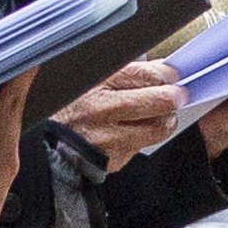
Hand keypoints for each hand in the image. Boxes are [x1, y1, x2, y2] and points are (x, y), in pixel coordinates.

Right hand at [48, 58, 192, 170]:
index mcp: (98, 83)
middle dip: (173, 97)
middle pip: (159, 101)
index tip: (172, 75)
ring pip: (158, 128)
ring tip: (159, 115)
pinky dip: (144, 138)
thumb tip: (161, 69)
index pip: (148, 74)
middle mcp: (103, 110)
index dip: (167, 74)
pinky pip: (143, 147)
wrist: (50, 141)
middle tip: (177, 95)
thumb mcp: (92, 79)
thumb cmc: (73, 106)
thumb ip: (126, 73)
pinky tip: (135, 131)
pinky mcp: (114, 159)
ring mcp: (110, 137)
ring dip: (164, 120)